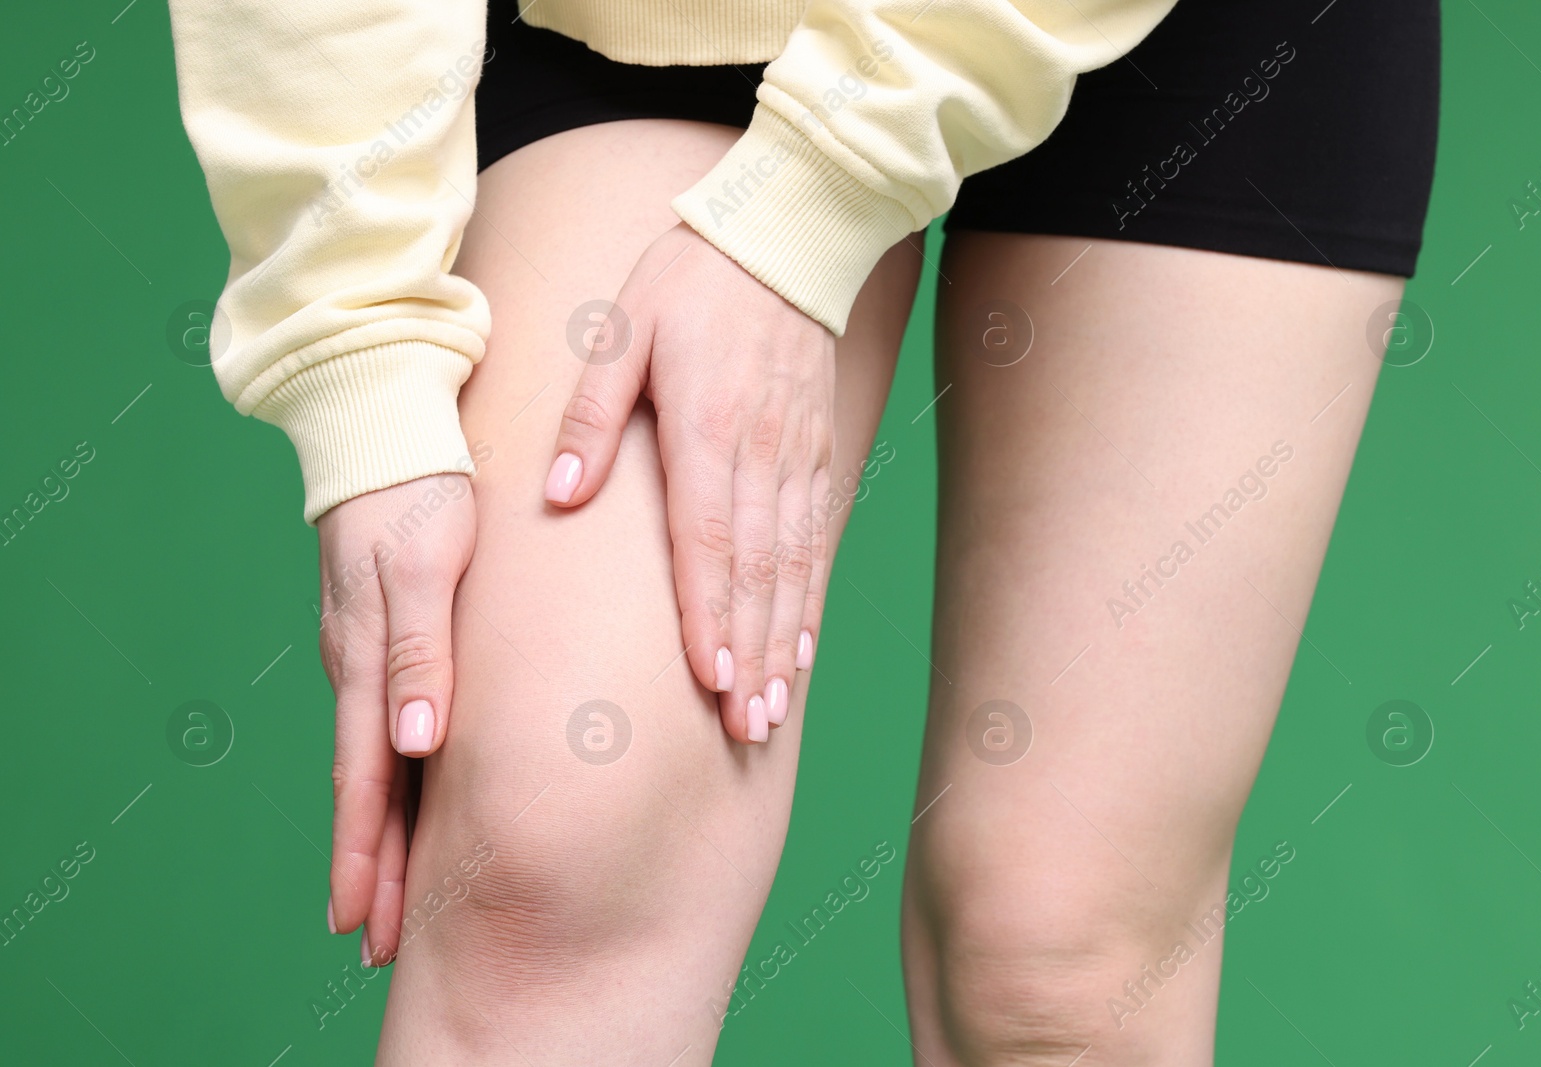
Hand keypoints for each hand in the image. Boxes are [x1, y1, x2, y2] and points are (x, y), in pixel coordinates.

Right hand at [316, 472, 475, 962]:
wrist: (385, 412)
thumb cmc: (417, 483)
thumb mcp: (423, 562)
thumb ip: (419, 651)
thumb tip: (415, 745)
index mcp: (370, 657)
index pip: (368, 781)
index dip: (370, 856)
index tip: (369, 926)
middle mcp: (360, 663)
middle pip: (363, 788)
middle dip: (368, 867)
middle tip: (372, 945)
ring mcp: (365, 649)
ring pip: (370, 761)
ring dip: (376, 832)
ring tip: (382, 898)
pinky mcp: (382, 629)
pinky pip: (380, 721)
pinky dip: (386, 776)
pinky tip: (400, 797)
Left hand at [546, 223, 831, 743]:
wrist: (784, 238)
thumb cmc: (689, 282)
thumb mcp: (620, 329)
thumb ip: (591, 416)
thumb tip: (560, 495)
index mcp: (705, 428)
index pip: (707, 538)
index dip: (710, 614)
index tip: (710, 680)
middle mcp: (759, 453)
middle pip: (756, 572)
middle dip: (750, 654)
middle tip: (747, 725)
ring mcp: (795, 457)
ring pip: (791, 565)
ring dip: (782, 641)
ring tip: (774, 706)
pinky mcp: (815, 453)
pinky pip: (815, 538)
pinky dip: (809, 598)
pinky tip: (803, 645)